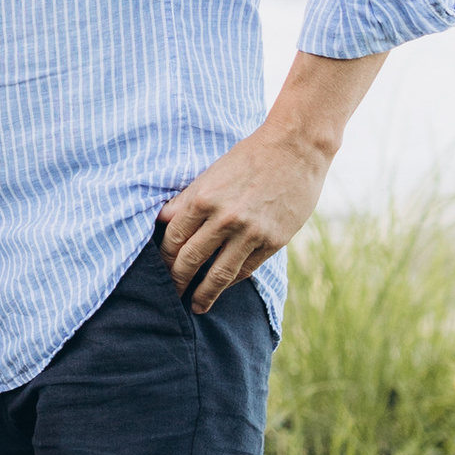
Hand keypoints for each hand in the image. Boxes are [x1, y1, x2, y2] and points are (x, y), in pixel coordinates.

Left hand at [159, 123, 325, 313]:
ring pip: (219, 274)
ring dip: (204, 294)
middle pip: (190, 260)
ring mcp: (250, 232)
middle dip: (177, 281)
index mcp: (203, 198)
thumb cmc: (248, 157)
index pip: (173, 238)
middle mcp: (224, 218)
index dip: (164, 258)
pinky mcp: (273, 241)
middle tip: (170, 295)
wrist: (295, 149)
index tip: (159, 270)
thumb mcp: (211, 173)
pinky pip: (246, 270)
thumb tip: (160, 220)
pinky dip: (232, 281)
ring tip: (195, 306)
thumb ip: (186, 200)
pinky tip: (223, 288)